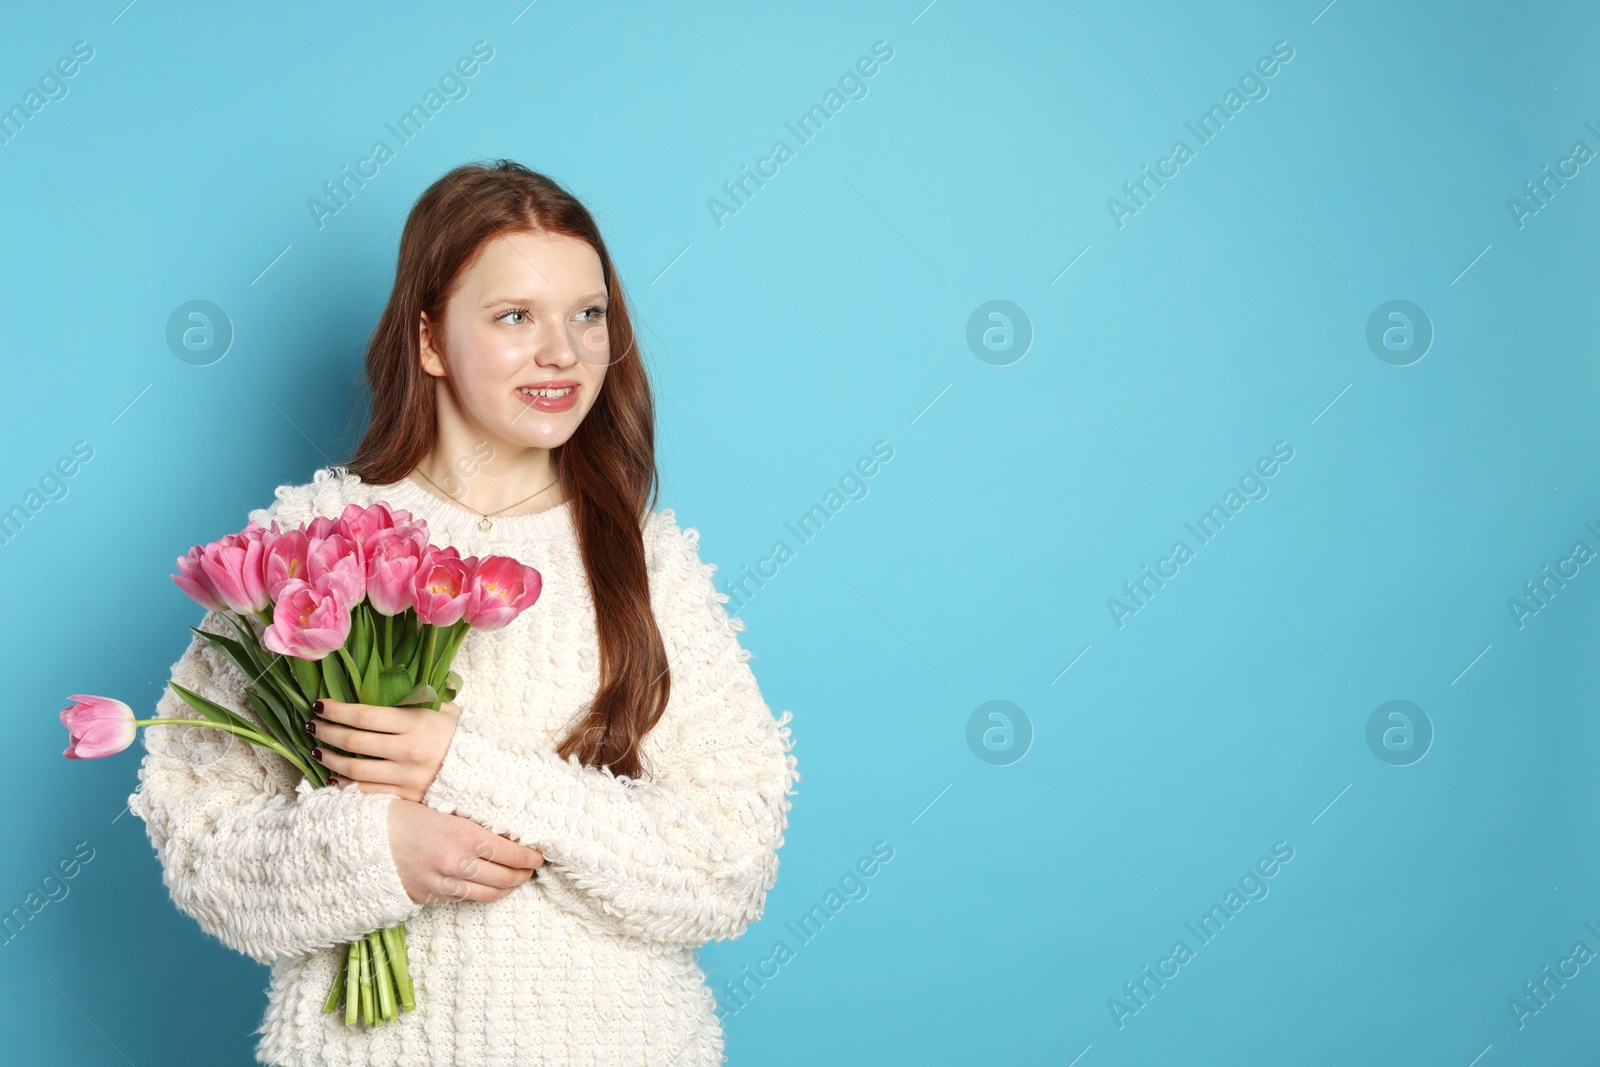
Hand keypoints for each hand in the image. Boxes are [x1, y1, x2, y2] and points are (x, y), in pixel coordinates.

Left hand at [309, 697, 461, 803]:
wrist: (489, 773)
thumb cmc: (464, 737)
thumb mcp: (447, 711)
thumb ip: (420, 700)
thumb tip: (389, 686)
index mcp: (417, 723)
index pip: (364, 716)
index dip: (336, 710)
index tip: (319, 704)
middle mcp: (408, 750)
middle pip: (354, 741)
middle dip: (326, 731)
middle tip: (312, 726)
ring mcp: (406, 777)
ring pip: (354, 769)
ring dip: (330, 759)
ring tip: (317, 750)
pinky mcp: (407, 797)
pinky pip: (367, 792)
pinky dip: (345, 786)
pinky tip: (333, 779)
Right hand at [388, 799, 544, 904]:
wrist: (360, 840)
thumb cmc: (400, 816)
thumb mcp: (442, 811)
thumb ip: (471, 825)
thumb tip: (502, 832)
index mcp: (463, 835)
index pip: (512, 852)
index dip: (531, 856)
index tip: (540, 854)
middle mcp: (456, 863)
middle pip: (506, 878)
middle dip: (524, 874)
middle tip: (533, 867)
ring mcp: (443, 884)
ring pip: (489, 895)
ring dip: (509, 888)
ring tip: (517, 879)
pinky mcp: (430, 898)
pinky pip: (466, 900)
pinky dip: (483, 894)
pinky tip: (488, 886)